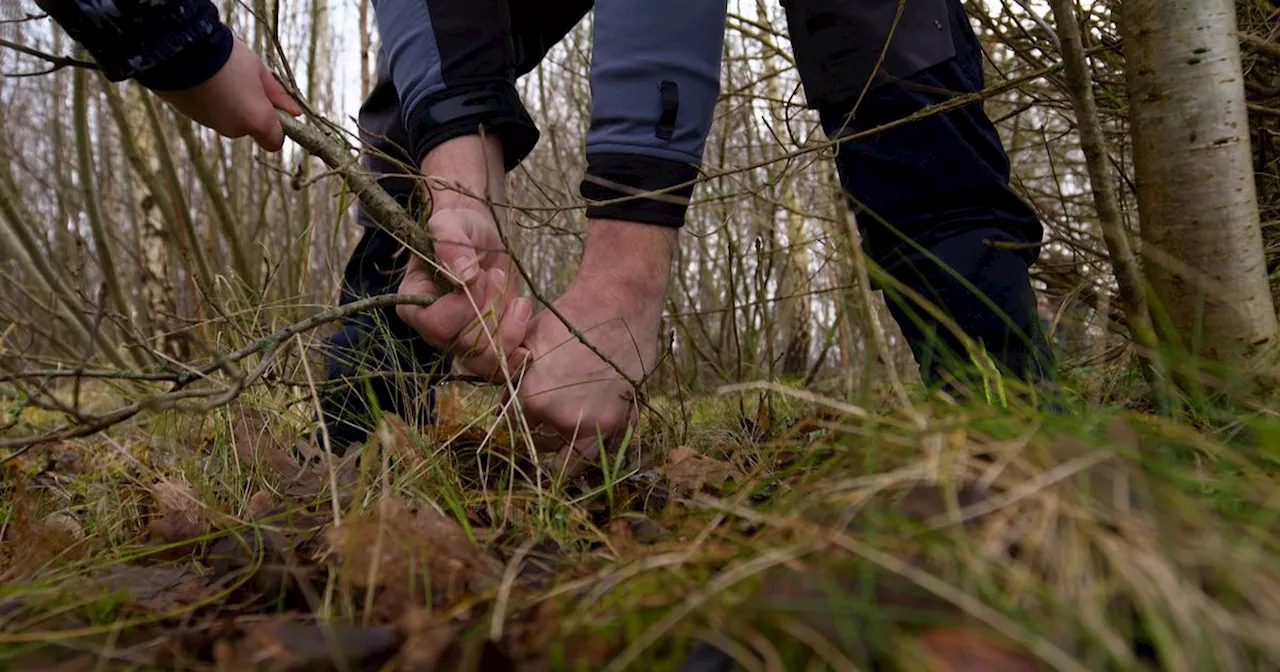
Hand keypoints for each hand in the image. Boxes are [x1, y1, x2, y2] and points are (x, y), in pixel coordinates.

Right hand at [154, 37, 301, 150]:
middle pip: (249, 127)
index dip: (276, 127)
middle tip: (244, 81)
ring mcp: (210, 124)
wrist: (179, 48)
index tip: (272, 106)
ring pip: (227, 119)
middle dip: (250, 110)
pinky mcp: (189, 116)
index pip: (274, 142)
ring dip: (228, 104)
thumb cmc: (227, 57)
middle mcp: (234, 129)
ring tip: (220, 76)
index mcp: (257, 120)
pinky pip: (207, 111)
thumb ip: (278, 95)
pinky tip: (203, 79)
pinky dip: (209, 100)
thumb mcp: (258, 70)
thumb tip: (295, 112)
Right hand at [396, 207, 533, 380]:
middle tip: (497, 275)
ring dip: (507, 326)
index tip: (478, 274)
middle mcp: (435, 330)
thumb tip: (463, 276)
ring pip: (486, 359)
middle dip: (490, 309)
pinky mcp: (488, 343)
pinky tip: (523, 315)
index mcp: (415, 303)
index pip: (437, 324)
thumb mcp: (451, 224)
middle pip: (465, 345)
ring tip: (513, 294)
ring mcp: (461, 340)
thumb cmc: (460, 227)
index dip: (464, 304)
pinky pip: (501, 366)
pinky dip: (518, 347)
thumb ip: (451, 244)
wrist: (482, 236)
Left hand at [512, 219, 673, 478]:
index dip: (515, 412)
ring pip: (569, 458)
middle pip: (539, 443)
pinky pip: (601, 450)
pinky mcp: (623, 420)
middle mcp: (563, 419)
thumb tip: (507, 400)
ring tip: (563, 431)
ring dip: (563, 447)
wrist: (618, 303)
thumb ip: (513, 377)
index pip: (513, 422)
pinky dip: (591, 446)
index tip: (521, 408)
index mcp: (534, 399)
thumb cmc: (569, 316)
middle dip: (537, 431)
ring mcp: (597, 424)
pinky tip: (587, 435)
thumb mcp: (527, 341)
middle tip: (543, 418)